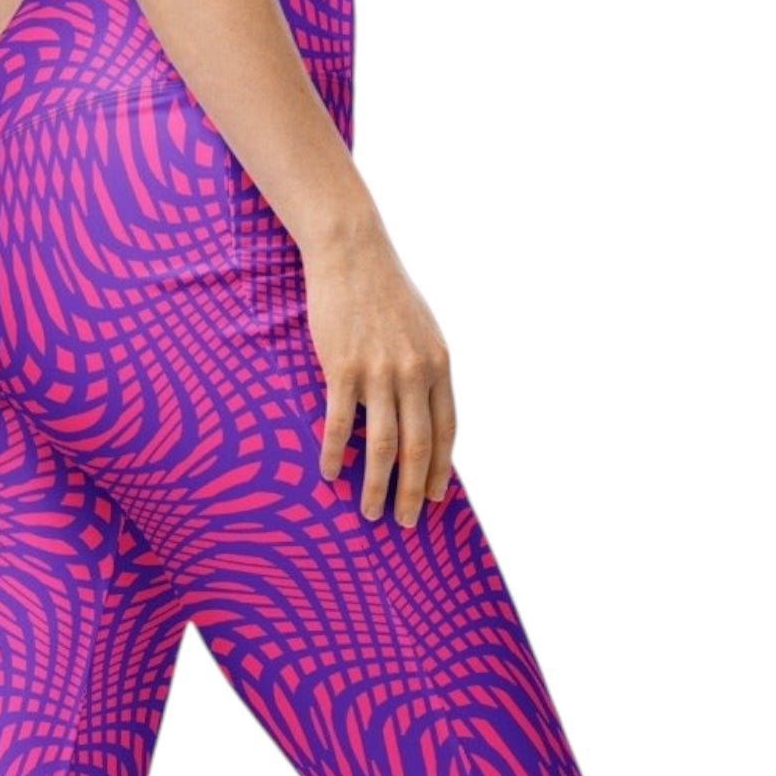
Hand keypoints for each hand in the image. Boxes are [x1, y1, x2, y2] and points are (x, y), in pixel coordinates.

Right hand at [301, 213, 456, 527]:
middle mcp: (413, 373)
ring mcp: (378, 371)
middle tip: (403, 522)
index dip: (439, 470)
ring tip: (369, 512)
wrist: (352, 252)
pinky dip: (334, 454)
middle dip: (410, 492)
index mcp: (437, 365)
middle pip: (416, 448)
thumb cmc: (384, 292)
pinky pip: (339, 425)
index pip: (445, 431)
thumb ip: (425, 371)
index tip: (433, 498)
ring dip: (375, 485)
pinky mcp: (342, 368)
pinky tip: (329, 473)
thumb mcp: (421, 330)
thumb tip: (423, 412)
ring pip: (381, 445)